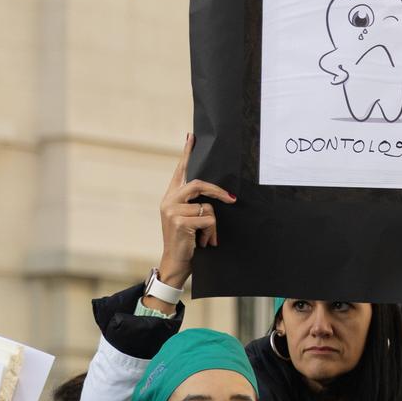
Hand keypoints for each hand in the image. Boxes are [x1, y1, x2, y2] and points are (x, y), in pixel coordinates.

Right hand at [156, 134, 236, 292]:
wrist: (175, 263)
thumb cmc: (188, 242)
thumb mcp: (189, 219)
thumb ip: (195, 204)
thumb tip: (216, 195)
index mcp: (171, 196)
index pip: (180, 171)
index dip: (187, 153)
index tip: (192, 137)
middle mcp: (169, 200)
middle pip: (198, 184)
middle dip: (218, 192)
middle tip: (232, 200)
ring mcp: (172, 210)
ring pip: (207, 206)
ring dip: (213, 225)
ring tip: (208, 237)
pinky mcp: (180, 221)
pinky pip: (208, 220)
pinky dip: (212, 232)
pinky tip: (204, 242)